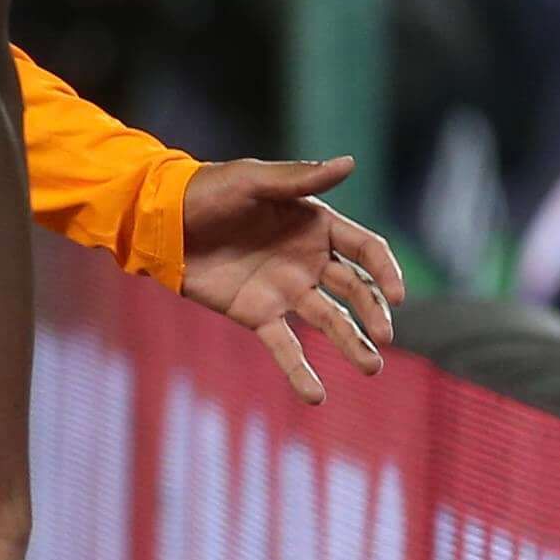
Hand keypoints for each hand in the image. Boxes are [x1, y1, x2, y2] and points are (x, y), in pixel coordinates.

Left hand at [179, 156, 405, 404]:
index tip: (397, 297)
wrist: (162, 223)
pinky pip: (285, 346)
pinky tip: (316, 396)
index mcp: (316, 225)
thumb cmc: (208, 191)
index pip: (366, 250)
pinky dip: (300, 371)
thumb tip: (350, 162)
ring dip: (351, 344)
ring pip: (329, 321)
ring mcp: (286, 290)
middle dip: (373, 313)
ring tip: (371, 368)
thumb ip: (300, 179)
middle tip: (383, 337)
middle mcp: (309, 260)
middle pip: (355, 289)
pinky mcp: (258, 314)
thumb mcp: (253, 180)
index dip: (385, 272)